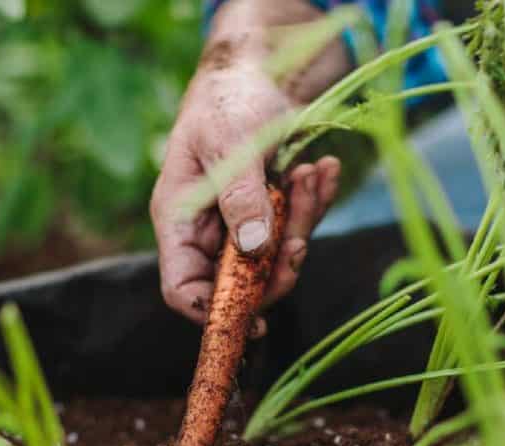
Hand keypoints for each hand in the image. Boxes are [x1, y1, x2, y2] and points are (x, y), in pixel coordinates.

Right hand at [150, 0, 349, 334]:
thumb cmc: (227, 100)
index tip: (252, 316)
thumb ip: (240, 195)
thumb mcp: (230, 142)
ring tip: (311, 173)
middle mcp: (209, 232)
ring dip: (302, 223)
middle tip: (302, 238)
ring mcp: (243, 225)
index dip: (212, 309)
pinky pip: (298, 227)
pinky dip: (316, 202)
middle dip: (276, 264)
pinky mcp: (274, 213)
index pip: (183, 288)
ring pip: (276, 258)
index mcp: (180, 220)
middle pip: (240, 283)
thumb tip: (254, 248)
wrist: (256, 70)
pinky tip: (324, 170)